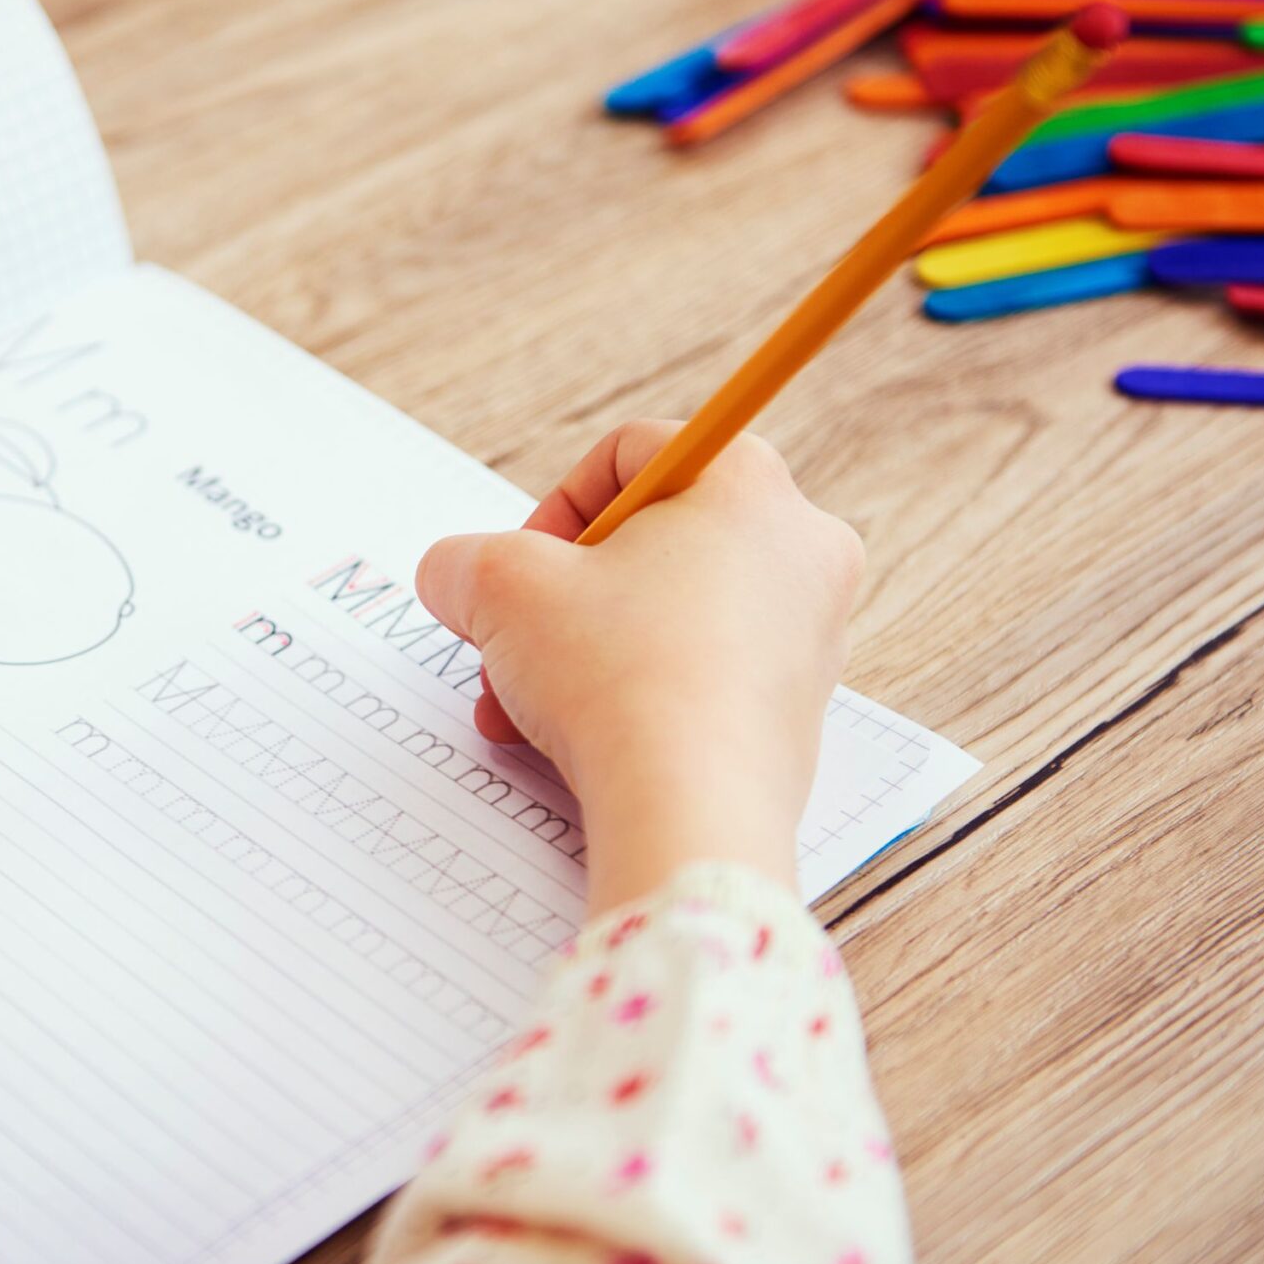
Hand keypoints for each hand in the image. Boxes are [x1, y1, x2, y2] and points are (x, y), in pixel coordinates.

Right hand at [415, 422, 861, 911]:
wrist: (692, 812)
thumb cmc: (618, 678)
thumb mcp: (501, 589)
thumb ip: (464, 561)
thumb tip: (454, 575)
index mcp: (747, 481)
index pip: (631, 452)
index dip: (555, 506)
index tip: (518, 567)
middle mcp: (799, 546)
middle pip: (650, 541)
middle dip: (562, 596)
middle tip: (515, 638)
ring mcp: (809, 632)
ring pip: (667, 615)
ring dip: (581, 653)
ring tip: (523, 705)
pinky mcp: (797, 708)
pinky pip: (698, 675)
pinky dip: (632, 695)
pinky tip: (572, 740)